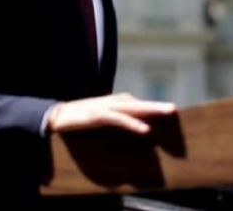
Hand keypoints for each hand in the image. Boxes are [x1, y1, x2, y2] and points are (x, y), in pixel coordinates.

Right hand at [46, 93, 175, 134]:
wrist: (57, 115)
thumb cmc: (81, 118)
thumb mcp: (101, 118)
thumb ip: (116, 119)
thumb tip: (132, 127)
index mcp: (116, 103)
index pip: (139, 105)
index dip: (154, 108)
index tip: (172, 113)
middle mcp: (114, 102)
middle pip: (140, 104)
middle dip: (157, 106)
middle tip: (175, 109)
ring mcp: (106, 108)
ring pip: (134, 108)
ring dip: (151, 110)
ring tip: (167, 113)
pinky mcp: (98, 115)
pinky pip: (120, 120)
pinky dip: (133, 123)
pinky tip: (145, 129)